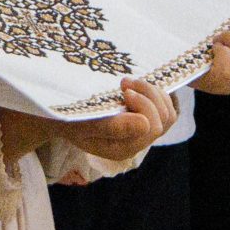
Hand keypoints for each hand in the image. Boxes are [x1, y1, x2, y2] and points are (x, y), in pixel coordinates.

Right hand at [46, 78, 176, 165]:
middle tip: (124, 81)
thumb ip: (113, 126)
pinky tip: (135, 85)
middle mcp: (136, 141)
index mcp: (123, 147)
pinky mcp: (141, 116)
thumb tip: (145, 125)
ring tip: (129, 81)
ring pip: (168, 112)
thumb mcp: (84, 123)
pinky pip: (163, 105)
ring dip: (153, 91)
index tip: (123, 90)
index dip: (143, 105)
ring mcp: (140, 130)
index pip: (153, 127)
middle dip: (149, 95)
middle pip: (164, 119)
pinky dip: (154, 92)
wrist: (61, 115)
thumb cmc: (69, 118)